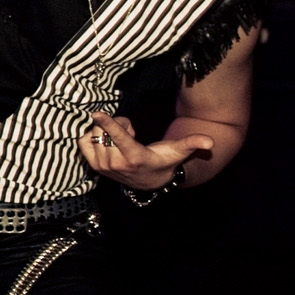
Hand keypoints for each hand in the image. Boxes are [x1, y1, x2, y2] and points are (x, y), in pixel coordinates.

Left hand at [79, 112, 210, 190]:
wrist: (149, 182)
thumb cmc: (164, 161)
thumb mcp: (178, 151)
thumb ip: (192, 144)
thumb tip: (210, 142)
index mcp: (134, 157)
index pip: (118, 137)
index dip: (108, 123)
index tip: (97, 112)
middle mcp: (115, 163)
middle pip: (106, 129)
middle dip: (118, 124)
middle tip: (131, 133)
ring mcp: (102, 165)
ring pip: (95, 133)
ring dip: (106, 131)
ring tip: (121, 140)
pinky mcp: (92, 164)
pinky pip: (83, 141)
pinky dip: (94, 136)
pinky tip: (108, 142)